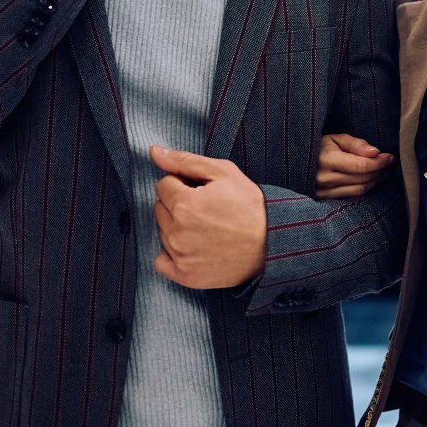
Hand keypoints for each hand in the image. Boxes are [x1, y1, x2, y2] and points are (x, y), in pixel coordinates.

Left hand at [150, 146, 265, 288]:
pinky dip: (172, 254)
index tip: (203, 191)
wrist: (272, 243)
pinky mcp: (185, 276)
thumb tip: (153, 151)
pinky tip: (193, 247)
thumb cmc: (250, 206)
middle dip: (178, 204)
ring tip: (206, 227)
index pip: (163, 185)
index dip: (183, 184)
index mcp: (184, 203)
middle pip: (160, 208)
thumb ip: (184, 161)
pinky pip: (161, 262)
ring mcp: (180, 256)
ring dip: (177, 227)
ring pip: (162, 232)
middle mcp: (177, 232)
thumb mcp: (223, 172)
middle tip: (206, 209)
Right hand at [315, 134, 391, 198]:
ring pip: (358, 190)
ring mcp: (322, 191)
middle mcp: (324, 178)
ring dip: (374, 181)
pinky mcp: (323, 199)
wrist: (296, 160)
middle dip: (379, 171)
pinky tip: (370, 180)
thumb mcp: (335, 138)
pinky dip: (364, 188)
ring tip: (382, 171)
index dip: (379, 162)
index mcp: (326, 160)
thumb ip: (356, 144)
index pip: (360, 165)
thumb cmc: (318, 146)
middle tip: (388, 162)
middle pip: (362, 179)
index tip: (389, 156)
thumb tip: (376, 152)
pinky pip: (351, 196)